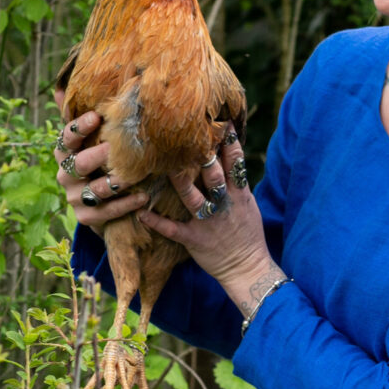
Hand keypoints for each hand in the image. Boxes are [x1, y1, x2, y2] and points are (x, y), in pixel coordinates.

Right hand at [53, 111, 152, 233]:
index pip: (66, 138)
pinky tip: (143, 197)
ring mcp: (74, 198)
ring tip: (136, 175)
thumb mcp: (89, 141)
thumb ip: (78, 117)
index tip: (97, 117)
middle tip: (120, 147)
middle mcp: (65, 175)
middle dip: (101, 155)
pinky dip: (125, 205)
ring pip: (95, 190)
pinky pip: (106, 211)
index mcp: (64, 153)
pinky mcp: (86, 218)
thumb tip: (62, 87)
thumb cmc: (98, 162)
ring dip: (116, 182)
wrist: (99, 205)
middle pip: (81, 164)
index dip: (79, 127)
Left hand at [135, 130, 281, 310]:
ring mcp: (208, 222)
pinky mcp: (194, 239)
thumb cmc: (247, 234)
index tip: (219, 121)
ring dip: (178, 181)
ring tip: (164, 165)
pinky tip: (141, 211)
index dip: (227, 140)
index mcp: (238, 194)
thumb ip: (236, 182)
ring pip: (192, 198)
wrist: (247, 268)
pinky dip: (156, 221)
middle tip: (187, 133)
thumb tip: (227, 155)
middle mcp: (223, 205)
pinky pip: (173, 230)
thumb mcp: (247, 204)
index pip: (234, 162)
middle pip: (213, 175)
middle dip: (202, 155)